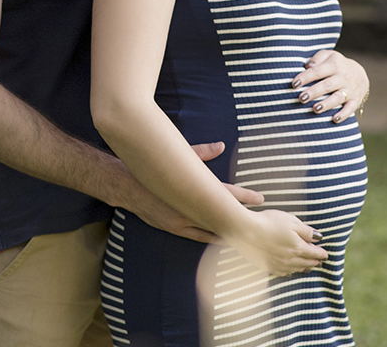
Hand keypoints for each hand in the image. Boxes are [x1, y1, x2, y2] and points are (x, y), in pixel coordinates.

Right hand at [119, 142, 263, 243]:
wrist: (126, 184)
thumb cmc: (153, 168)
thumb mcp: (178, 156)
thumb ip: (202, 153)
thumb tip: (221, 145)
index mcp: (191, 189)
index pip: (224, 193)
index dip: (244, 196)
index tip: (260, 198)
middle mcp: (188, 208)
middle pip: (222, 215)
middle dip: (242, 218)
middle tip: (261, 222)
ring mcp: (180, 221)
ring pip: (212, 230)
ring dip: (229, 231)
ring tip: (248, 235)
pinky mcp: (173, 228)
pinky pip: (197, 237)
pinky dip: (211, 238)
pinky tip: (223, 241)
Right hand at [226, 209, 327, 275]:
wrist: (244, 230)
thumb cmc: (269, 222)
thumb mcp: (291, 221)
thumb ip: (306, 231)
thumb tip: (318, 238)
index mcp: (298, 247)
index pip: (314, 253)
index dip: (321, 253)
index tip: (325, 255)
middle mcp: (289, 259)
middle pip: (306, 262)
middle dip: (314, 262)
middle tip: (319, 263)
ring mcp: (277, 264)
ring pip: (295, 269)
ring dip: (303, 268)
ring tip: (308, 268)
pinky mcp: (266, 266)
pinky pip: (282, 273)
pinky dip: (289, 272)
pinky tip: (289, 271)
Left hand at [292, 50, 369, 122]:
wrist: (360, 75)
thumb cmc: (337, 65)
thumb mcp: (329, 56)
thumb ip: (317, 58)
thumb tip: (307, 66)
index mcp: (334, 65)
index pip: (317, 71)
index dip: (305, 77)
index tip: (294, 84)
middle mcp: (343, 77)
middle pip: (327, 85)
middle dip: (314, 92)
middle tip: (301, 98)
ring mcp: (350, 90)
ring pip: (338, 97)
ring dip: (327, 104)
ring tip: (315, 109)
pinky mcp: (355, 100)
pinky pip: (350, 108)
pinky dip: (343, 115)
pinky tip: (335, 120)